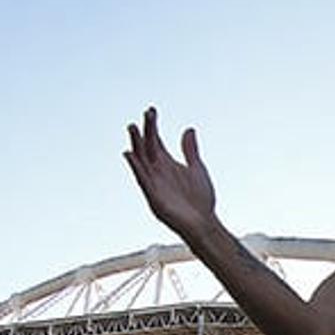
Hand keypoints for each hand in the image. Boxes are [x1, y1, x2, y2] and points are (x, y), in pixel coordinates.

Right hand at [124, 107, 217, 237]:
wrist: (204, 223)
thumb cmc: (201, 199)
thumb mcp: (196, 168)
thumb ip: (190, 150)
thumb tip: (189, 129)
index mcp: (168, 164)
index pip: (155, 142)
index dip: (153, 127)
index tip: (151, 111)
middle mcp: (158, 172)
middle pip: (148, 147)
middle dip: (146, 131)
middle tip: (146, 115)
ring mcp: (155, 183)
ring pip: (142, 160)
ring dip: (137, 145)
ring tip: (133, 128)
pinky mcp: (154, 196)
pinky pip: (142, 180)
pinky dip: (136, 167)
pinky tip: (130, 155)